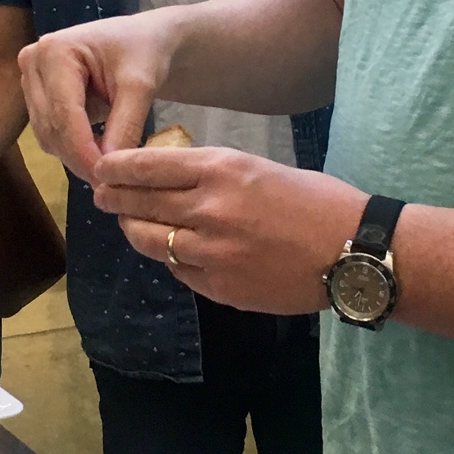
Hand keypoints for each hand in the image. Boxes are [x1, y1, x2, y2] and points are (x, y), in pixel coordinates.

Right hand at [20, 14, 182, 181]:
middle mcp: (33, 62)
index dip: (83, 150)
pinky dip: (73, 148)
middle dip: (80, 158)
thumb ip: (125, 124)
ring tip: (109, 168)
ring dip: (75, 156)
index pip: (64, 113)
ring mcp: (31, 79)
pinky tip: (98, 152)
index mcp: (55, 50)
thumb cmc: (144, 52)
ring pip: (47, 134)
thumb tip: (108, 168)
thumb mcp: (141, 85)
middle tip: (111, 183)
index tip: (106, 179)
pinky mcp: (37, 96)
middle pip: (51, 126)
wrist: (142, 40)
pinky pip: (49, 133)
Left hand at [91, 145, 366, 313]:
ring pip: (149, 241)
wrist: (352, 252)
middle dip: (114, 198)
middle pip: (138, 204)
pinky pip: (177, 270)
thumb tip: (169, 177)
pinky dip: (169, 257)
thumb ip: (212, 174)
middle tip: (102, 194)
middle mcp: (208, 211)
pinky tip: (172, 250)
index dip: (116, 168)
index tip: (100, 167)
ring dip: (134, 230)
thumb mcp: (260, 167)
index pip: (147, 166)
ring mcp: (211, 254)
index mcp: (221, 171)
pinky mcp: (219, 288)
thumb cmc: (315, 201)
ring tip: (130, 222)